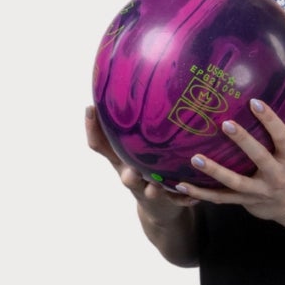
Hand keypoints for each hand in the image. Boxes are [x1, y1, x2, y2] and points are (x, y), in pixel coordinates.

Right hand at [84, 106, 198, 210]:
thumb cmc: (149, 168)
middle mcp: (130, 175)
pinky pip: (176, 200)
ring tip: (156, 185)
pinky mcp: (166, 202)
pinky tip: (194, 196)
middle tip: (127, 164)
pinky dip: (184, 197)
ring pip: (148, 191)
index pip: (100, 144)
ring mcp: (147, 192)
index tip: (90, 107)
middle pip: (123, 174)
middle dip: (125, 168)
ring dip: (152, 188)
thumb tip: (146, 76)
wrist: (160, 208)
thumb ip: (138, 121)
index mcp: (121, 160)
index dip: (92, 128)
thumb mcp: (138, 147)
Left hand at [174, 81, 284, 228]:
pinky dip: (200, 194)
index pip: (283, 136)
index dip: (270, 120)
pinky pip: (220, 199)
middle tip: (225, 123)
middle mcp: (276, 175)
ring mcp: (259, 191)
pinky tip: (179, 185)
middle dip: (243, 142)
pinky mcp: (245, 202)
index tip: (255, 102)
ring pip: (235, 183)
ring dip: (215, 172)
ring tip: (194, 159)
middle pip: (259, 158)